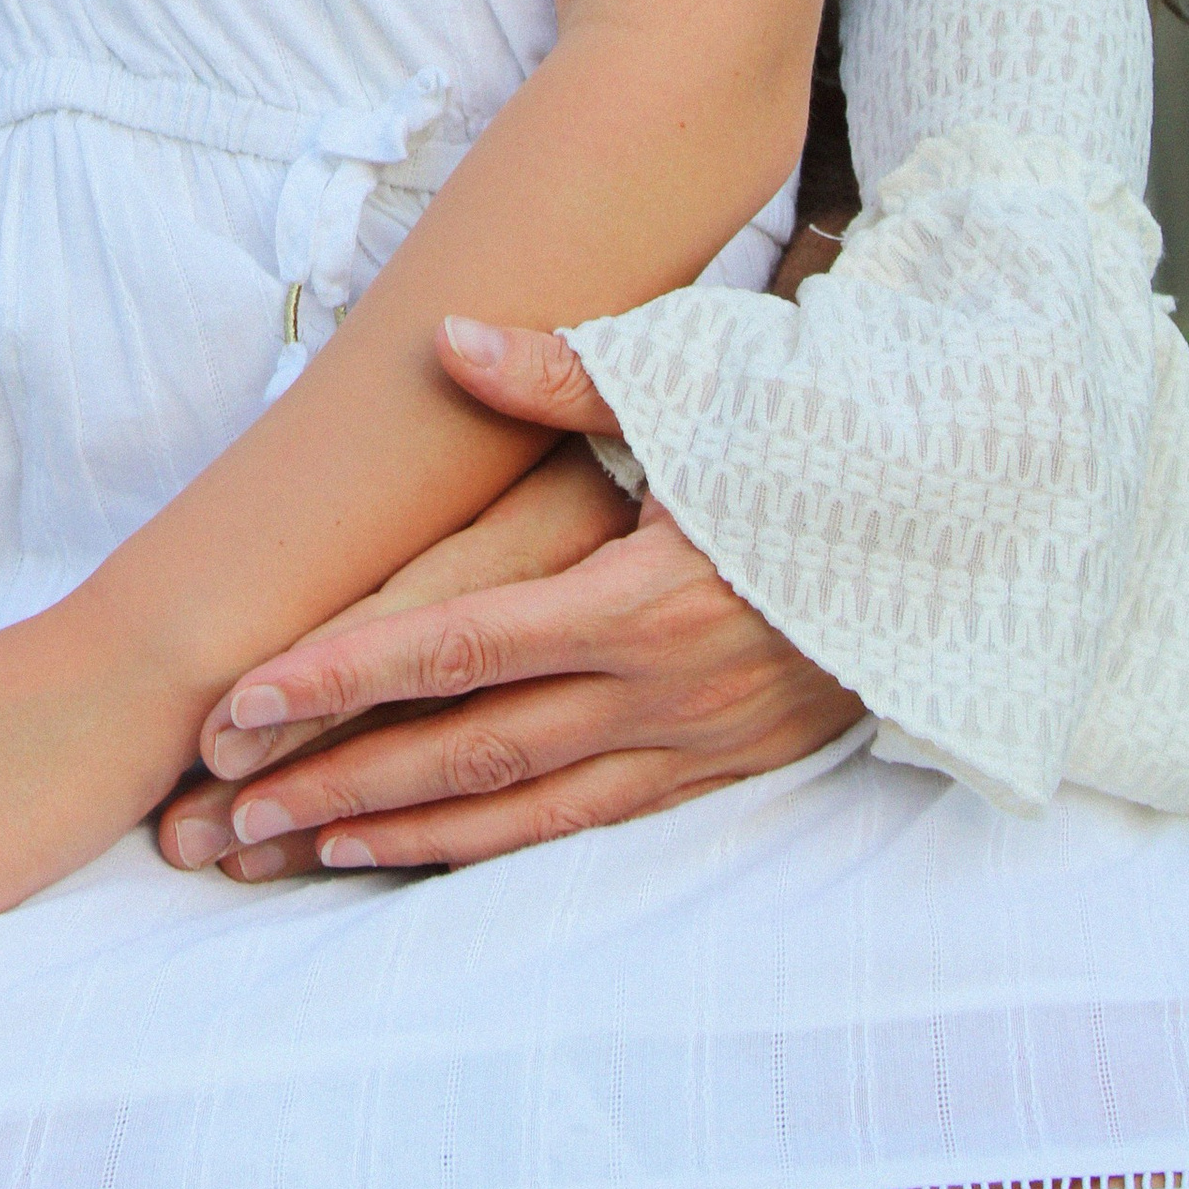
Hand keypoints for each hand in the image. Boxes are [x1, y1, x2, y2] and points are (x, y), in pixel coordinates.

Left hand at [159, 317, 859, 879]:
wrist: (975, 522)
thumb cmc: (821, 437)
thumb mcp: (701, 390)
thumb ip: (564, 371)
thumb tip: (448, 338)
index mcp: (642, 599)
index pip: (458, 648)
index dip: (343, 677)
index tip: (240, 703)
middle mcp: (661, 691)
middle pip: (463, 750)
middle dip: (330, 781)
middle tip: (213, 814)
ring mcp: (693, 744)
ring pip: (513, 809)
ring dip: (391, 832)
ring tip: (279, 847)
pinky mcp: (720, 770)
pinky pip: (578, 825)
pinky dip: (482, 844)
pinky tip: (405, 849)